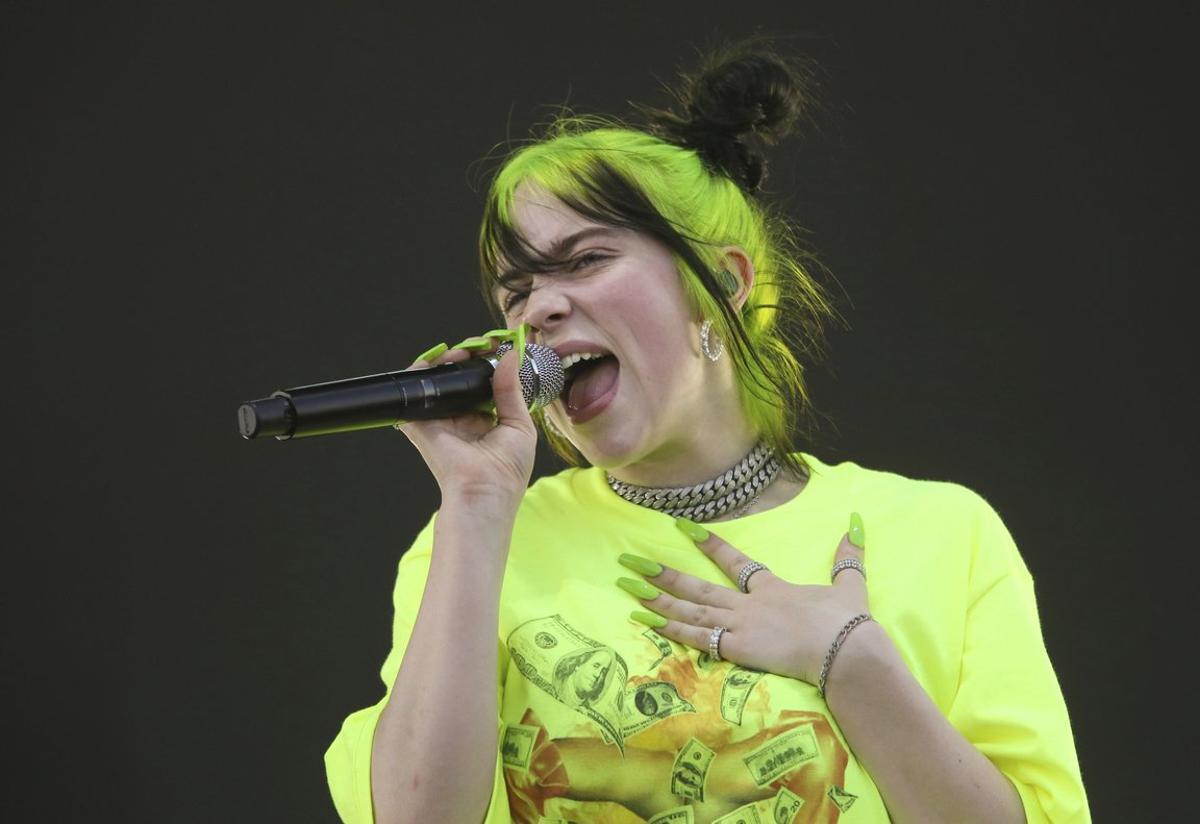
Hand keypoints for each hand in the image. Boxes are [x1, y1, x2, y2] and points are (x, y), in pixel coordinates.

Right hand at [395, 327, 537, 505]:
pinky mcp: (421, 423)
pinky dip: (420, 372)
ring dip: (447, 361)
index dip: (487, 363)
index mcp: (485, 420)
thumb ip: (511, 390)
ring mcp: (440, 420)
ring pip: (439, 380)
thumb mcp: (520, 425)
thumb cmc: (507, 470)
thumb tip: (510, 357)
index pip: (482, 383)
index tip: (495, 346)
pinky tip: (436, 360)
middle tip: (479, 346)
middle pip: (460, 378)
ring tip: (460, 353)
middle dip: (467, 357)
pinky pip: (415, 392)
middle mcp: (461, 418)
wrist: (484, 491)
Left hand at [622, 513, 868, 685]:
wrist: (847, 650)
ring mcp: (740, 625)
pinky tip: (646, 620)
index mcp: (773, 588)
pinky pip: (696, 637)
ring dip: (657, 597)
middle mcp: (749, 603)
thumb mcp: (850, 586)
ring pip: (690, 609)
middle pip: (698, 586)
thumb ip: (848, 558)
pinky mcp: (737, 649)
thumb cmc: (848, 623)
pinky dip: (669, 628)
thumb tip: (855, 524)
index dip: (708, 543)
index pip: (734, 561)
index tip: (682, 528)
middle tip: (632, 561)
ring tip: (628, 586)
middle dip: (664, 573)